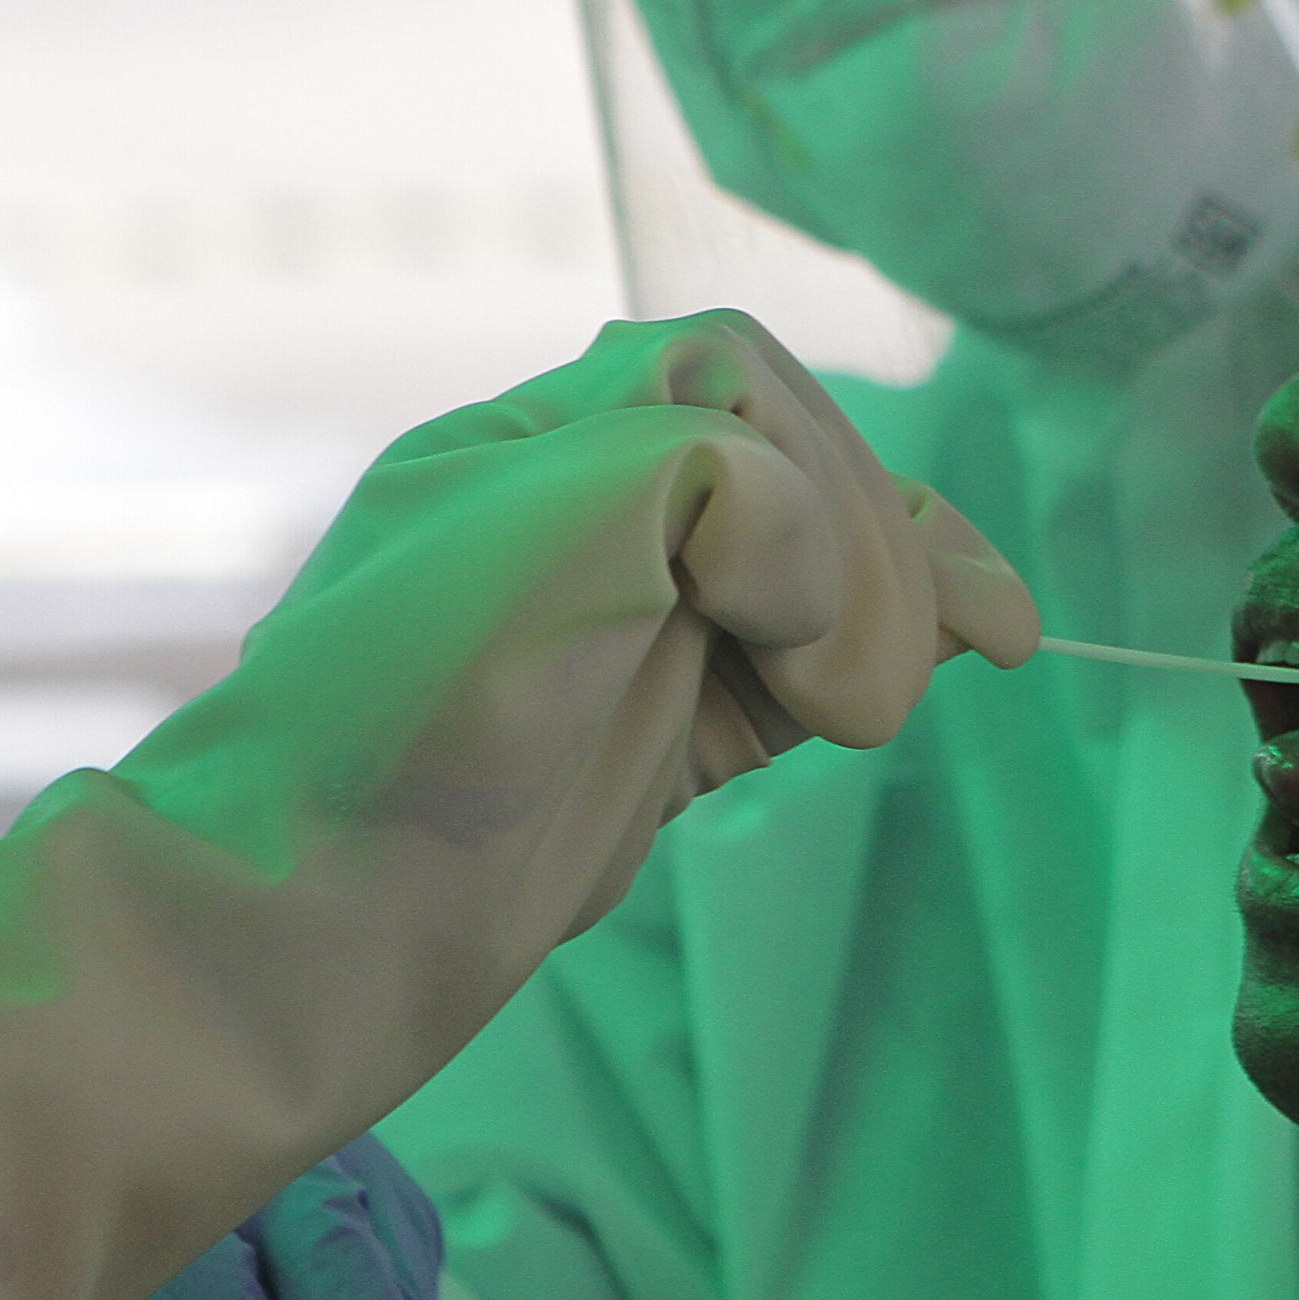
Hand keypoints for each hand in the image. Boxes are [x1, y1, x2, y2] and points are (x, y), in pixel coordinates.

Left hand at [278, 311, 1037, 789]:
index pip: (731, 375)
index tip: (783, 608)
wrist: (326, 923)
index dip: (804, 474)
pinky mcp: (672, 724)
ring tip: (887, 704)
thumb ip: (711, 473)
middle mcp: (597, 509)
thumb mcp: (558, 525)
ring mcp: (641, 620)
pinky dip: (897, 652)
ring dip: (898, 611)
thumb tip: (801, 563)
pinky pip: (818, 655)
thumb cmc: (412, 709)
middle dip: (865, 562)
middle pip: (803, 467)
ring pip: (831, 565)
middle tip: (859, 699)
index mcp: (544, 433)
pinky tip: (972, 652)